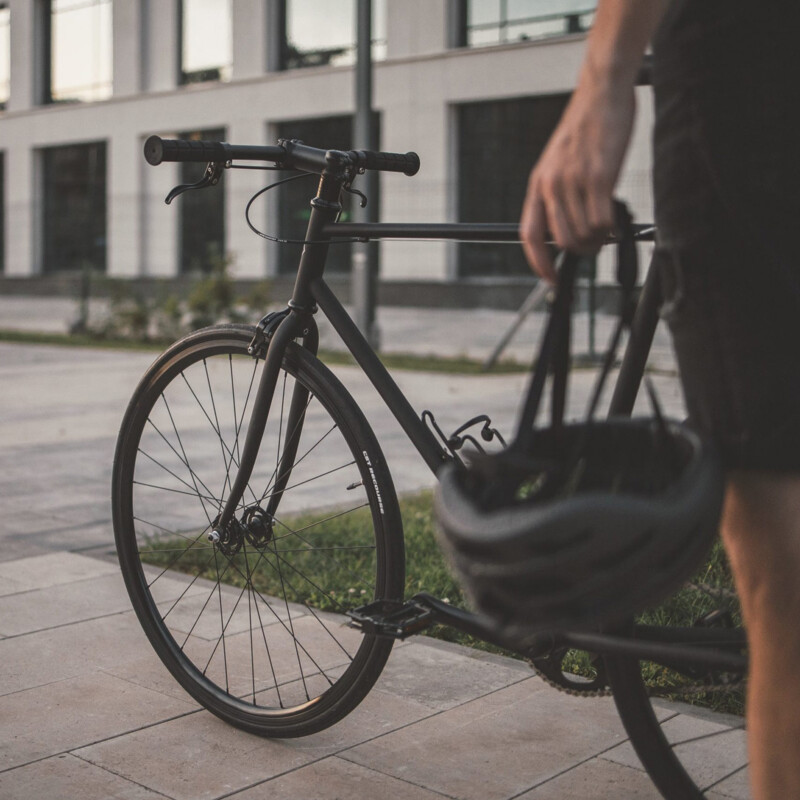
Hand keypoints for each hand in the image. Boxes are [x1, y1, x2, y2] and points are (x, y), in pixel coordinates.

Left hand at [519, 81, 635, 282]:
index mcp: (538, 185)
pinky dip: (612, 228)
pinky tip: (616, 219)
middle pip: (562, 242)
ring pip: (584, 235)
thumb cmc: (584, 129)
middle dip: (581, 251)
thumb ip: (556, 196)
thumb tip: (563, 231)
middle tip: (595, 243)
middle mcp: (551, 186)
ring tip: (607, 227)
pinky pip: (603, 221)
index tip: (550, 279)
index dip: (538, 263)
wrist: (601, 93)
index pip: (530, 235)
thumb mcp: (557, 164)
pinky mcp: (599, 176)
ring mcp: (574, 182)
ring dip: (598, 239)